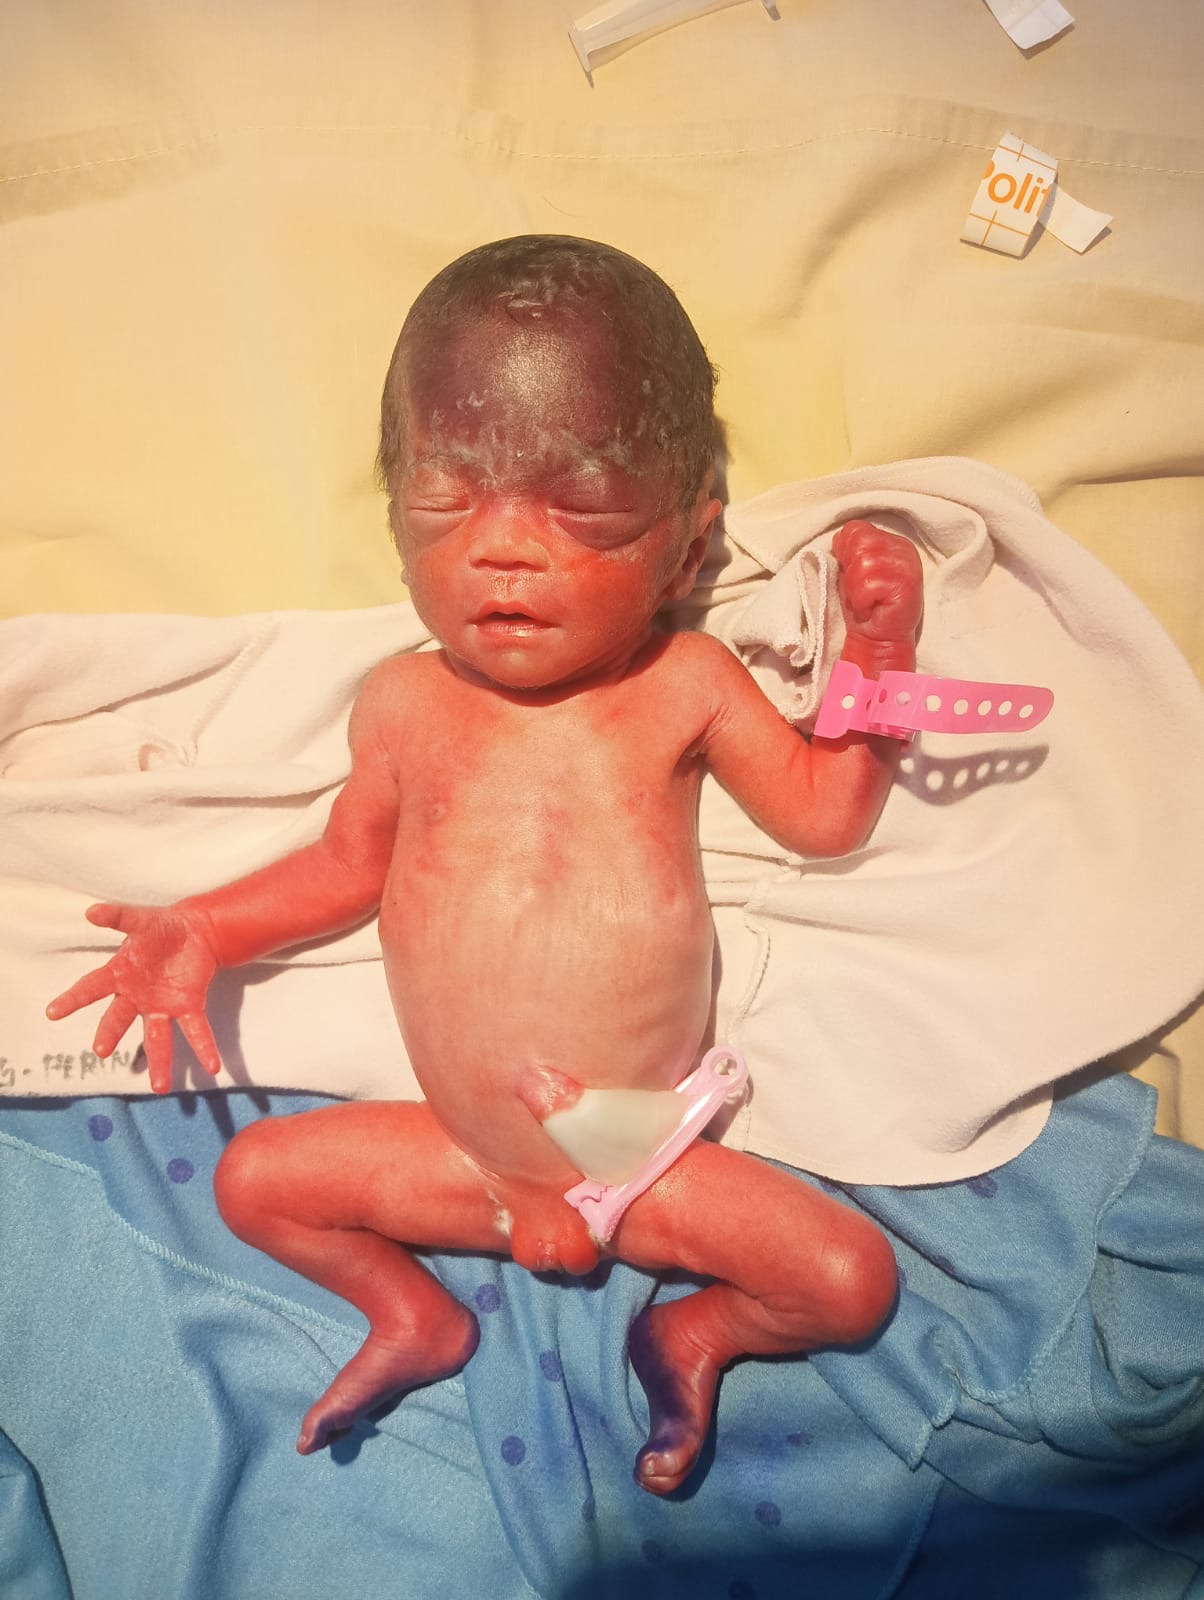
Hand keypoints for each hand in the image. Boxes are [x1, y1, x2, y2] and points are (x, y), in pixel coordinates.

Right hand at [45, 903, 222, 1094]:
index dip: (72, 999)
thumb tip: (91, 911)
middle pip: (119, 1019)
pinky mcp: (188, 1006)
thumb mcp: (140, 919)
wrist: (195, 930)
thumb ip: (118, 918)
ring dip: (159, 1062)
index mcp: (120, 974)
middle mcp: (137, 997)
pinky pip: (195, 1030)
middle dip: (109, 1034)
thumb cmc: (161, 928)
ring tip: (160, 1088)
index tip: (52, 1012)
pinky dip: (204, 1048)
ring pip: (157, 1038)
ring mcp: (162, 1005)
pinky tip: (212, 1068)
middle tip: (101, 1051)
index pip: (91, 987)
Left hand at [832, 521, 923, 643]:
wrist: (880, 640)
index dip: (844, 553)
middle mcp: (902, 548)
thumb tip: (838, 538)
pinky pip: (866, 585)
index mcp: (892, 541)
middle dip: (850, 570)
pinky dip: (861, 601)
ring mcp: (906, 566)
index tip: (854, 576)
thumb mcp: (854, 570)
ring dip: (856, 588)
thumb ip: (849, 549)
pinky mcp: (904, 586)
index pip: (855, 529)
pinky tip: (872, 609)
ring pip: (861, 562)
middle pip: (857, 541)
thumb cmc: (866, 605)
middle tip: (861, 590)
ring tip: (867, 600)